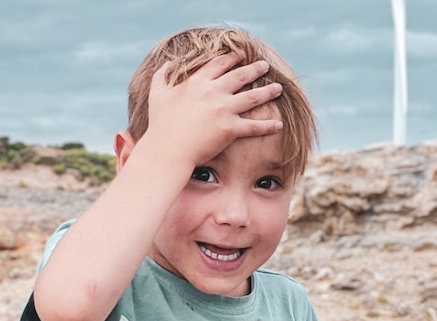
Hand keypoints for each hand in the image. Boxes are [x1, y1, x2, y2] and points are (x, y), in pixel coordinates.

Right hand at [144, 53, 284, 168]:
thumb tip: (167, 64)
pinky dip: (268, 126)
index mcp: (197, 82)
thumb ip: (161, 76)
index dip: (231, 58)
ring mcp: (224, 109)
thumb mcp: (157, 93)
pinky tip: (279, 124)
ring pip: (252, 97)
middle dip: (254, 69)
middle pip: (240, 76)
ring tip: (279, 87)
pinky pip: (254, 126)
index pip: (219, 64)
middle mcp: (213, 92)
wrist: (168, 149)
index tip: (240, 56)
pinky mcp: (230, 128)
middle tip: (265, 65)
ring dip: (268, 91)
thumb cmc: (160, 124)